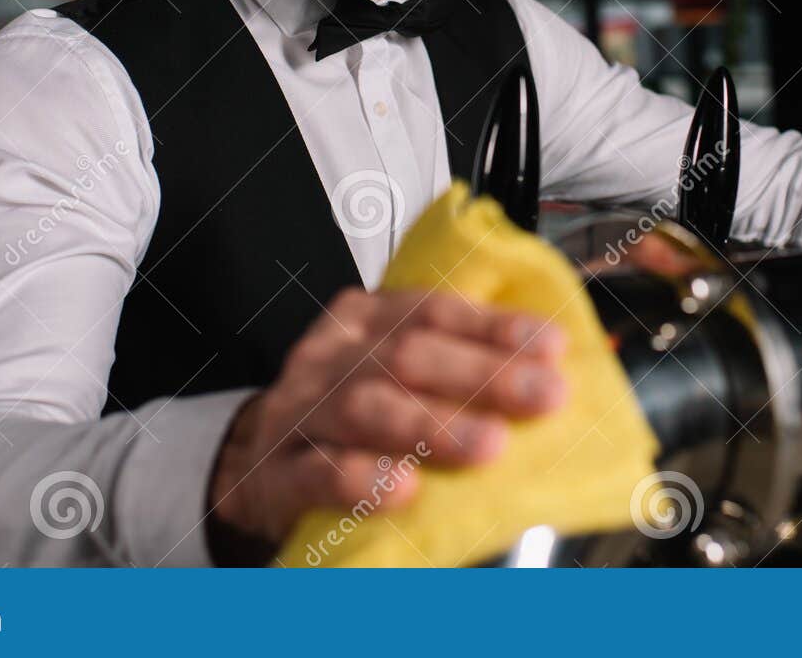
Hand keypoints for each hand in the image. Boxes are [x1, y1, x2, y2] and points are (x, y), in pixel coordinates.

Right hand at [206, 286, 568, 552]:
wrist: (251, 466)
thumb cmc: (347, 418)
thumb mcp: (390, 373)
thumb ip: (455, 366)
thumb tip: (549, 373)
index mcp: (364, 320)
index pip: (433, 311)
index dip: (493, 327)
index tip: (551, 348)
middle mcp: (330, 357)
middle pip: (406, 354)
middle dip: (483, 374)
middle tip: (544, 397)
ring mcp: (299, 413)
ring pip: (366, 407)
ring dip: (433, 426)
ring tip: (490, 446)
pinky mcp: (276, 475)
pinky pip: (317, 472)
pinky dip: (362, 480)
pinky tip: (403, 490)